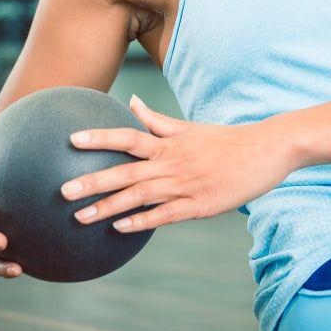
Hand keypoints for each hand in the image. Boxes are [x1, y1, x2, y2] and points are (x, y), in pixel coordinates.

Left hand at [57, 95, 296, 233]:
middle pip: (126, 171)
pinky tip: (120, 229)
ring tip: (80, 217)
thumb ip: (157, 120)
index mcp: (170, 143)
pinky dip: (142, 221)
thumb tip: (131, 101)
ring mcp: (186, 185)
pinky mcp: (200, 205)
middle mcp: (173, 162)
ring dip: (109, 207)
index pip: (128, 137)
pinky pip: (165, 215)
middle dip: (93, 181)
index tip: (71, 140)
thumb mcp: (191, 128)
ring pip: (140, 197)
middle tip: (62, 191)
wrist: (268, 150)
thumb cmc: (228, 140)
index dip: (100, 137)